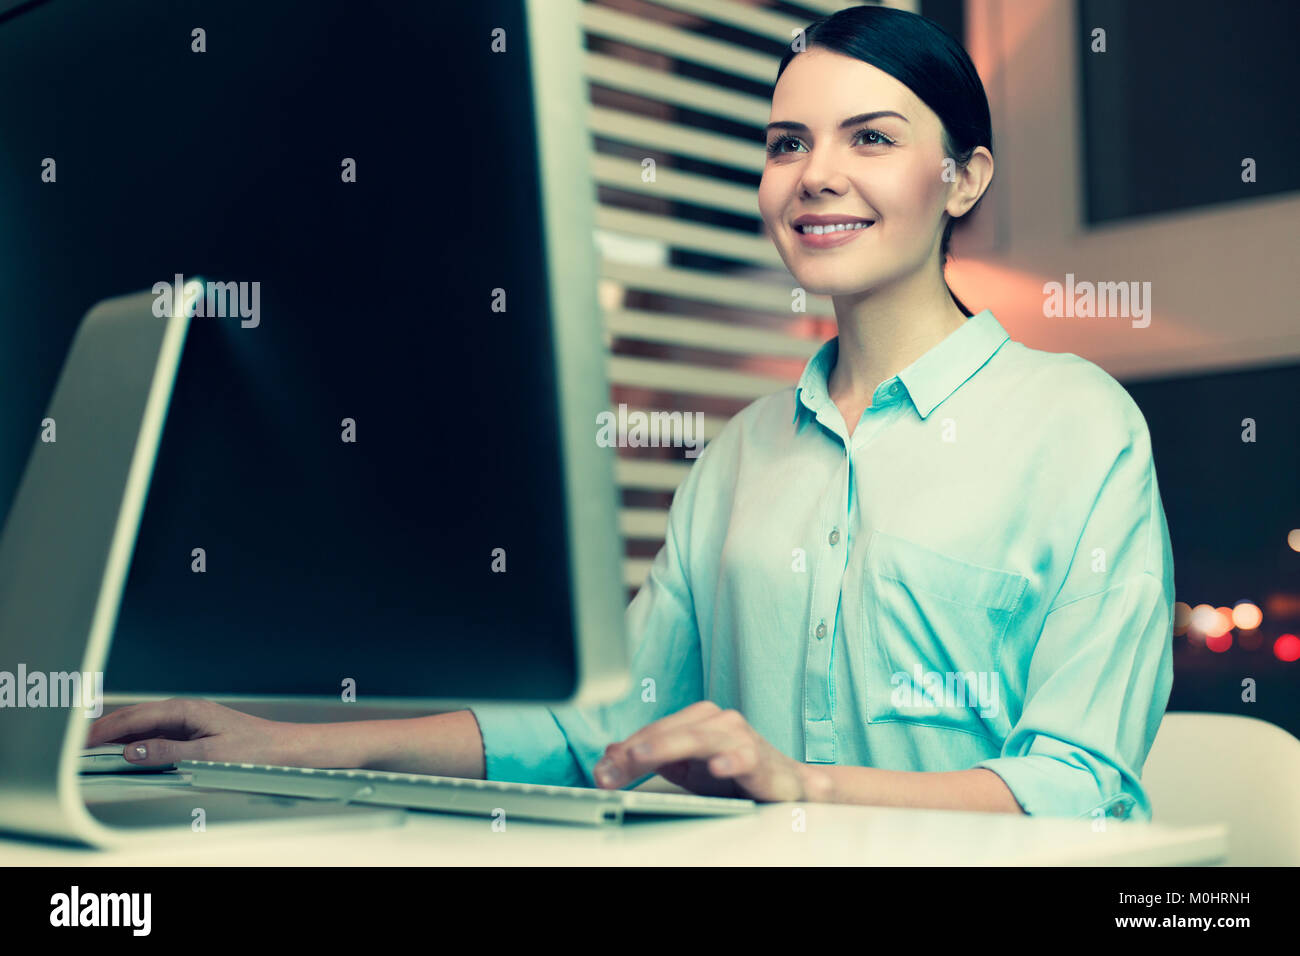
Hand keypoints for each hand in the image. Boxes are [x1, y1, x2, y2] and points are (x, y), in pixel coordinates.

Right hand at [85, 697, 298, 767]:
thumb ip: (169, 753)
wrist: (279, 748)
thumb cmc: (253, 749)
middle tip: (73, 744)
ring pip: (142, 724)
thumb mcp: (209, 755)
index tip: (81, 739)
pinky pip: (154, 734)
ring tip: (90, 748)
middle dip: (103, 728)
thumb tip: (134, 751)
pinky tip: (123, 751)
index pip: (136, 717)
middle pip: (135, 717)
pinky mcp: (190, 731)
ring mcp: (186, 720)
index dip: (106, 729)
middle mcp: (184, 711)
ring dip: (117, 734)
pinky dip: (134, 740)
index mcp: (187, 710)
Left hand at [592, 701, 832, 802]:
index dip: (623, 753)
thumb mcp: (685, 767)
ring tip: (644, 757)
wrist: (785, 783)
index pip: (651, 733)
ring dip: (668, 747)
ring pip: (698, 738)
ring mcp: (737, 735)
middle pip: (668, 732)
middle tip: (612, 768)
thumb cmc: (734, 770)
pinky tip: (716, 767)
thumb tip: (608, 756)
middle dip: (636, 751)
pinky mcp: (759, 756)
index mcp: (694, 720)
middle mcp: (714, 720)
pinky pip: (743, 756)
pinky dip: (729, 760)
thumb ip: (649, 759)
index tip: (601, 772)